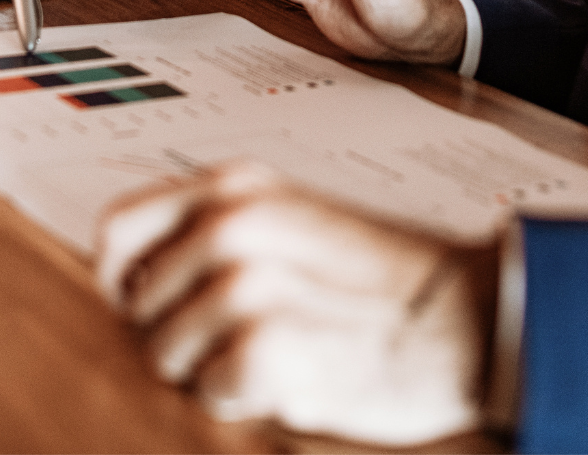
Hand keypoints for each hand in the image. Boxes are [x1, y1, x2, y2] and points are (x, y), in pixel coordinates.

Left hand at [96, 161, 496, 444]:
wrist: (470, 317)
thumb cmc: (387, 282)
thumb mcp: (293, 222)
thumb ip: (216, 232)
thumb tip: (136, 277)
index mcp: (236, 187)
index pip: (118, 228)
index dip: (120, 278)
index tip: (147, 304)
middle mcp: (233, 225)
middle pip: (136, 302)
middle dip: (172, 334)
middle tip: (236, 338)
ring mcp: (248, 285)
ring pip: (165, 353)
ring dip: (208, 371)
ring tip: (273, 355)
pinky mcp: (267, 347)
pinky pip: (209, 392)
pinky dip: (242, 400)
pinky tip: (288, 380)